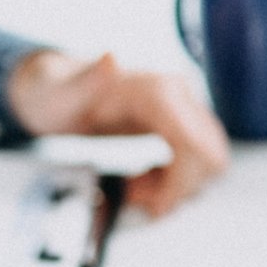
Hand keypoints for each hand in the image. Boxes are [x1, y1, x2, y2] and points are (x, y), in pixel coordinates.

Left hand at [7, 49, 229, 217]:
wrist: (57, 90)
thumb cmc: (57, 94)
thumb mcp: (61, 94)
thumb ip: (84, 81)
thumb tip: (110, 57)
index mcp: (157, 90)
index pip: (193, 144)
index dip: (179, 183)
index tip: (153, 208)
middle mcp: (178, 96)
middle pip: (210, 157)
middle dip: (178, 188)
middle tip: (136, 196)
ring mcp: (182, 111)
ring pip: (206, 164)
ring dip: (173, 188)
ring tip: (133, 188)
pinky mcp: (179, 127)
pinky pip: (193, 164)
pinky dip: (170, 183)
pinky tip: (140, 183)